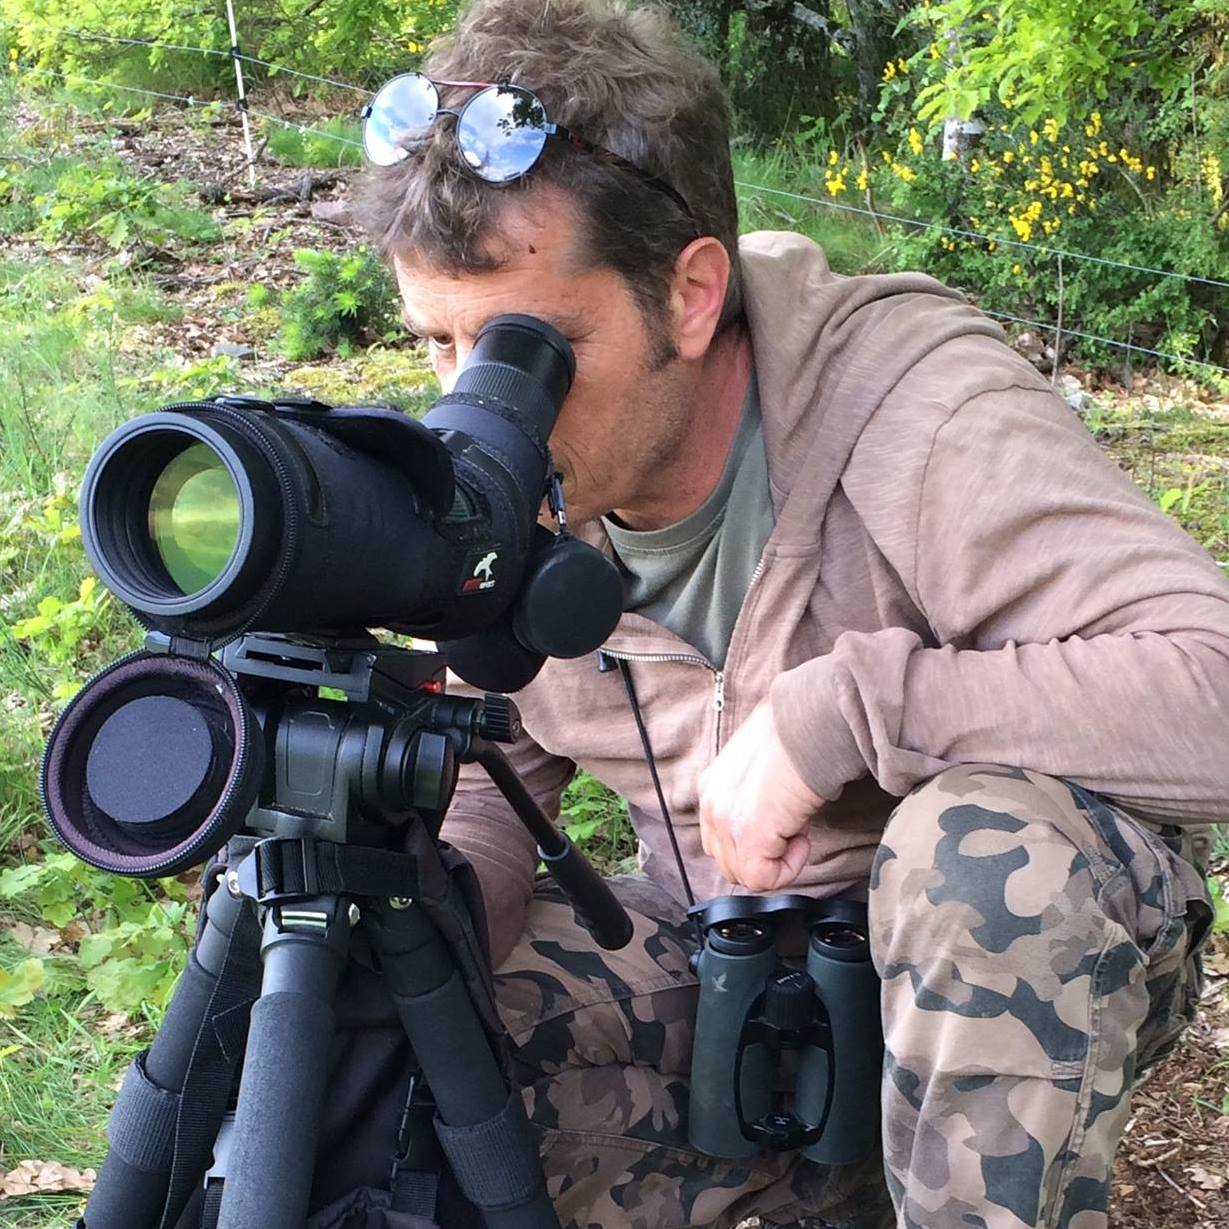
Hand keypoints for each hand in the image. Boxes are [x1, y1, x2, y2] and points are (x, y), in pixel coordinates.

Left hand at [697, 700, 824, 890]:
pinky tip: (801, 835)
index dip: (755, 841)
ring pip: (743, 873)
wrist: (808, 725)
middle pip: (727, 861)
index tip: (781, 822)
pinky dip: (787, 868)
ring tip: (796, 827)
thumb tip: (772, 817)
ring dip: (775, 860)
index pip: (720, 839)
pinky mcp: (748, 837)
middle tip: (790, 828)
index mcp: (712, 786)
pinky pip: (762, 879)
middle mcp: (711, 804)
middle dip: (762, 856)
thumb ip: (753, 795)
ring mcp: (725, 821)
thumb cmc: (795, 734)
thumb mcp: (760, 766)